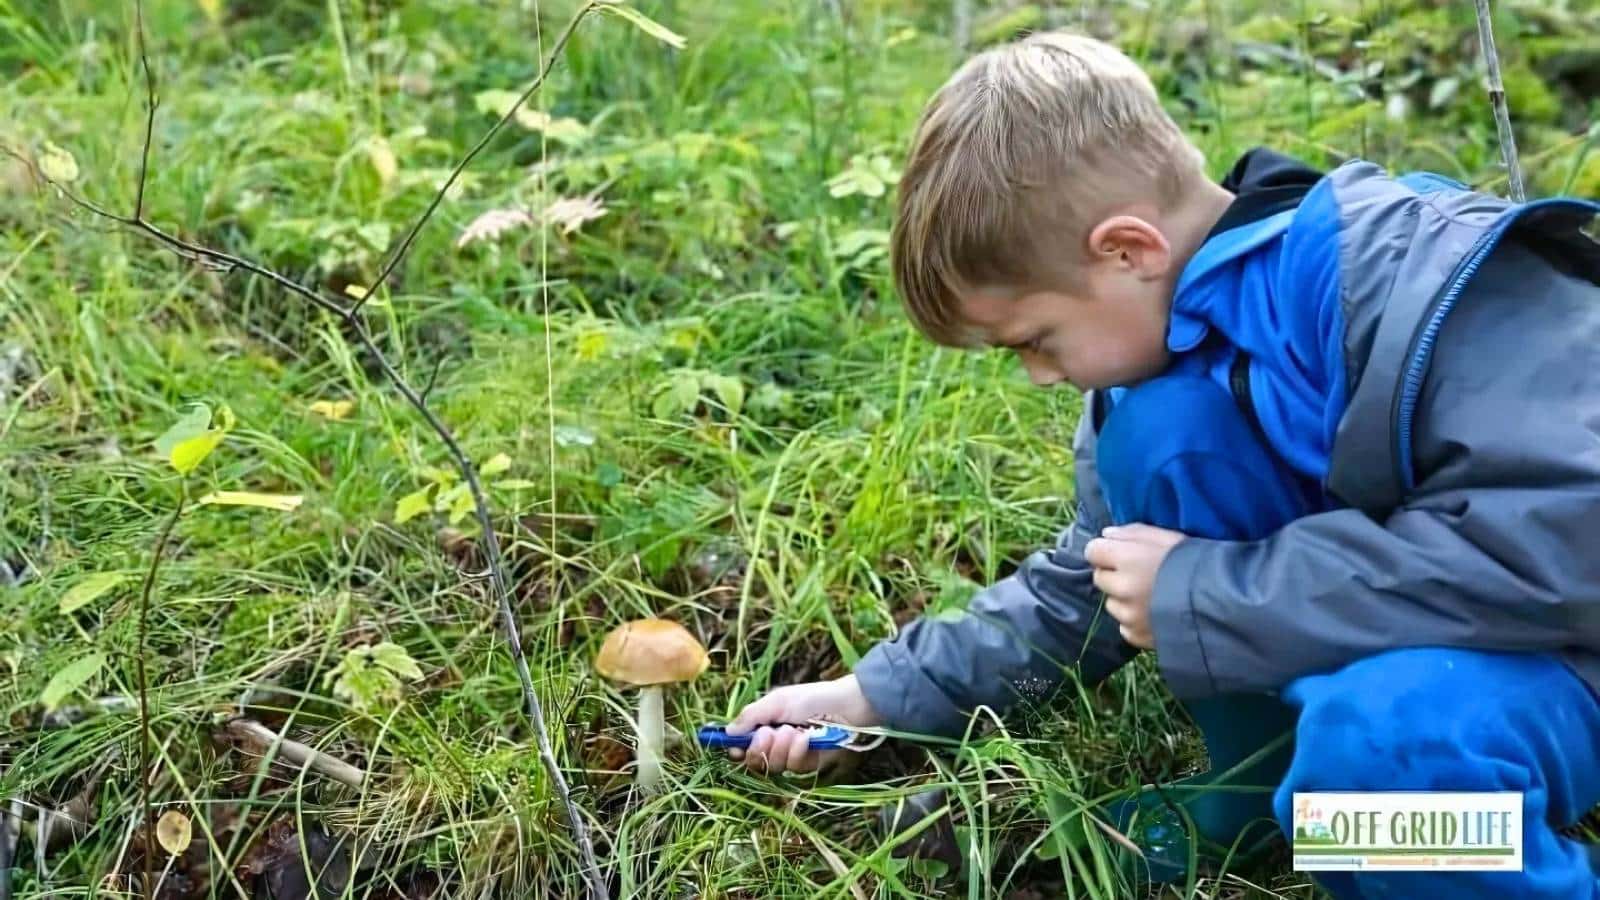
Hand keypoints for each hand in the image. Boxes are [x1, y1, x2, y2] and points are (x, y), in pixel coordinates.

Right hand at [725, 674, 882, 775]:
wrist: (847, 707)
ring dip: (781, 748)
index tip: (735, 748)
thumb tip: (727, 732)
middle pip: (754, 760)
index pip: (743, 744)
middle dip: (759, 748)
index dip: (736, 749)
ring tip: (794, 731)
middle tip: (768, 733)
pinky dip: (797, 752)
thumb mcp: (777, 701)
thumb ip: (751, 716)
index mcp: (765, 724)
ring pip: (772, 766)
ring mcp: (792, 755)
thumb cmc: (812, 698)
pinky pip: (793, 767)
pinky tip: (806, 739)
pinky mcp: (809, 766)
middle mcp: (776, 742)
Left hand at [1084, 523, 1185, 649]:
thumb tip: (1105, 535)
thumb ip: (1132, 533)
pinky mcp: (1136, 636)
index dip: (1105, 551)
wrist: (1221, 604)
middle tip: (1139, 575)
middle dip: (1114, 575)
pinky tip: (1155, 615)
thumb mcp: (1167, 537)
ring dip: (1123, 600)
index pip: (1092, 551)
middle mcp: (1122, 587)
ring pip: (1111, 604)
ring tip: (1151, 597)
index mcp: (1127, 558)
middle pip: (1100, 578)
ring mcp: (1128, 615)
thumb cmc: (1195, 563)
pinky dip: (1134, 622)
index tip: (1118, 554)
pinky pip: (1124, 627)